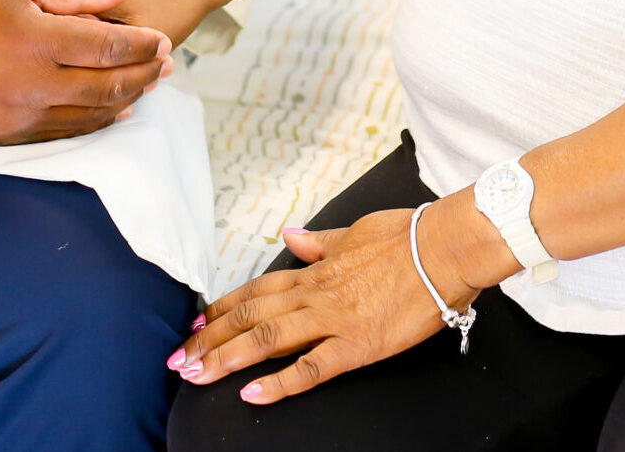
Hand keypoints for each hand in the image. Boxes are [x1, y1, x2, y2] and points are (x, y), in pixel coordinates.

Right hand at [0, 0, 172, 144]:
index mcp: (33, 40)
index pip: (107, 46)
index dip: (142, 43)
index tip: (164, 37)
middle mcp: (29, 85)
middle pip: (107, 86)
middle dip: (143, 73)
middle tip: (167, 62)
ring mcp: (17, 116)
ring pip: (90, 115)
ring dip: (126, 99)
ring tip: (149, 83)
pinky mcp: (6, 137)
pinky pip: (64, 132)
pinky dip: (96, 121)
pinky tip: (113, 109)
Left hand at [167, 195, 512, 405]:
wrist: (446, 247)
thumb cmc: (407, 236)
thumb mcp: (355, 231)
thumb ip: (321, 242)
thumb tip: (292, 234)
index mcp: (316, 268)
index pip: (258, 288)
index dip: (224, 307)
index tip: (197, 322)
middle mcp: (316, 293)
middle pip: (252, 315)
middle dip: (212, 338)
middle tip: (179, 358)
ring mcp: (335, 319)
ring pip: (269, 338)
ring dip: (228, 357)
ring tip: (196, 374)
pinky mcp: (358, 344)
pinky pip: (311, 367)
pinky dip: (279, 382)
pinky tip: (252, 394)